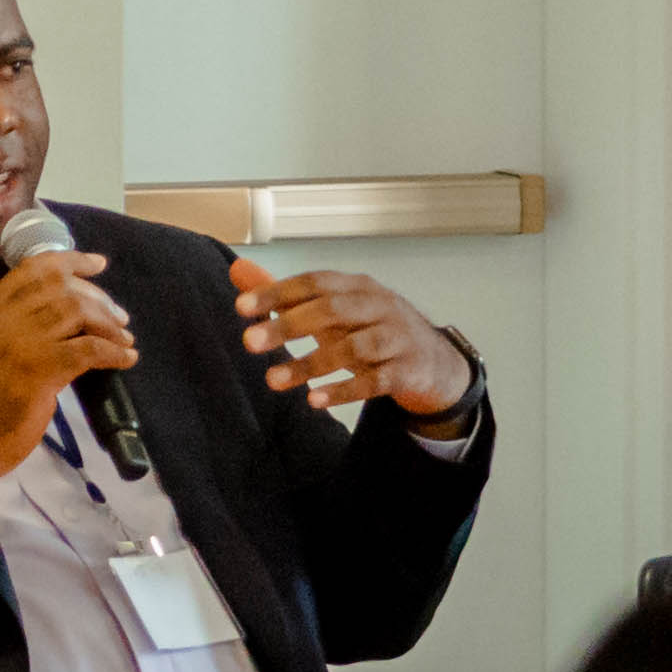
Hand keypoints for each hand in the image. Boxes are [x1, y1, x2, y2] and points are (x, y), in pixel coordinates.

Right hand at [0, 246, 136, 527]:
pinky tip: (126, 359)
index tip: (98, 264)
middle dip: (99, 298)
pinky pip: (89, 349)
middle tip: (120, 317)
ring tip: (125, 339)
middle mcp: (2, 320)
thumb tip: (64, 320)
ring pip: (78, 312)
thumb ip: (15, 329)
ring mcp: (20, 344)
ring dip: (110, 324)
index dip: (70, 261)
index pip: (32, 269)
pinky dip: (115, 352)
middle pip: (62, 287)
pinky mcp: (40, 371)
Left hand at [231, 261, 476, 425]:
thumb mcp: (332, 309)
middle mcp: (379, 305)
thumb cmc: (371, 329)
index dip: (278, 292)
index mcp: (357, 286)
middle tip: (249, 343)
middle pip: (333, 310)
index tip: (241, 307)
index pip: (315, 281)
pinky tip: (314, 400)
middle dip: (289, 325)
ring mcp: (396, 337)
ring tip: (273, 380)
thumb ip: (284, 294)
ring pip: (353, 347)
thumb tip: (238, 270)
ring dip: (310, 364)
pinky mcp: (406, 371)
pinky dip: (344, 390)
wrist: (432, 361)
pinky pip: (375, 381)